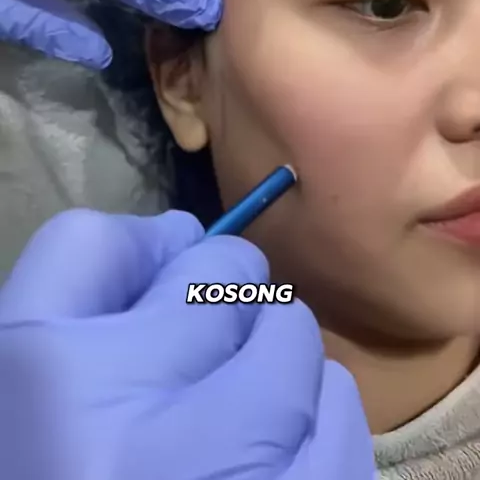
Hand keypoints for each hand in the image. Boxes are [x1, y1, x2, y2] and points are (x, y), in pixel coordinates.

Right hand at [0, 208, 373, 479]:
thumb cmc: (48, 471)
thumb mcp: (23, 386)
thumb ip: (83, 284)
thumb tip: (180, 235)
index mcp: (46, 386)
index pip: (135, 249)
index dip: (166, 264)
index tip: (171, 296)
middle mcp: (137, 435)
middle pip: (227, 282)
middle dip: (224, 300)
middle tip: (207, 352)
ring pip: (294, 343)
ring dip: (275, 356)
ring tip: (241, 403)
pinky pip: (339, 424)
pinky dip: (315, 418)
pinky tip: (277, 451)